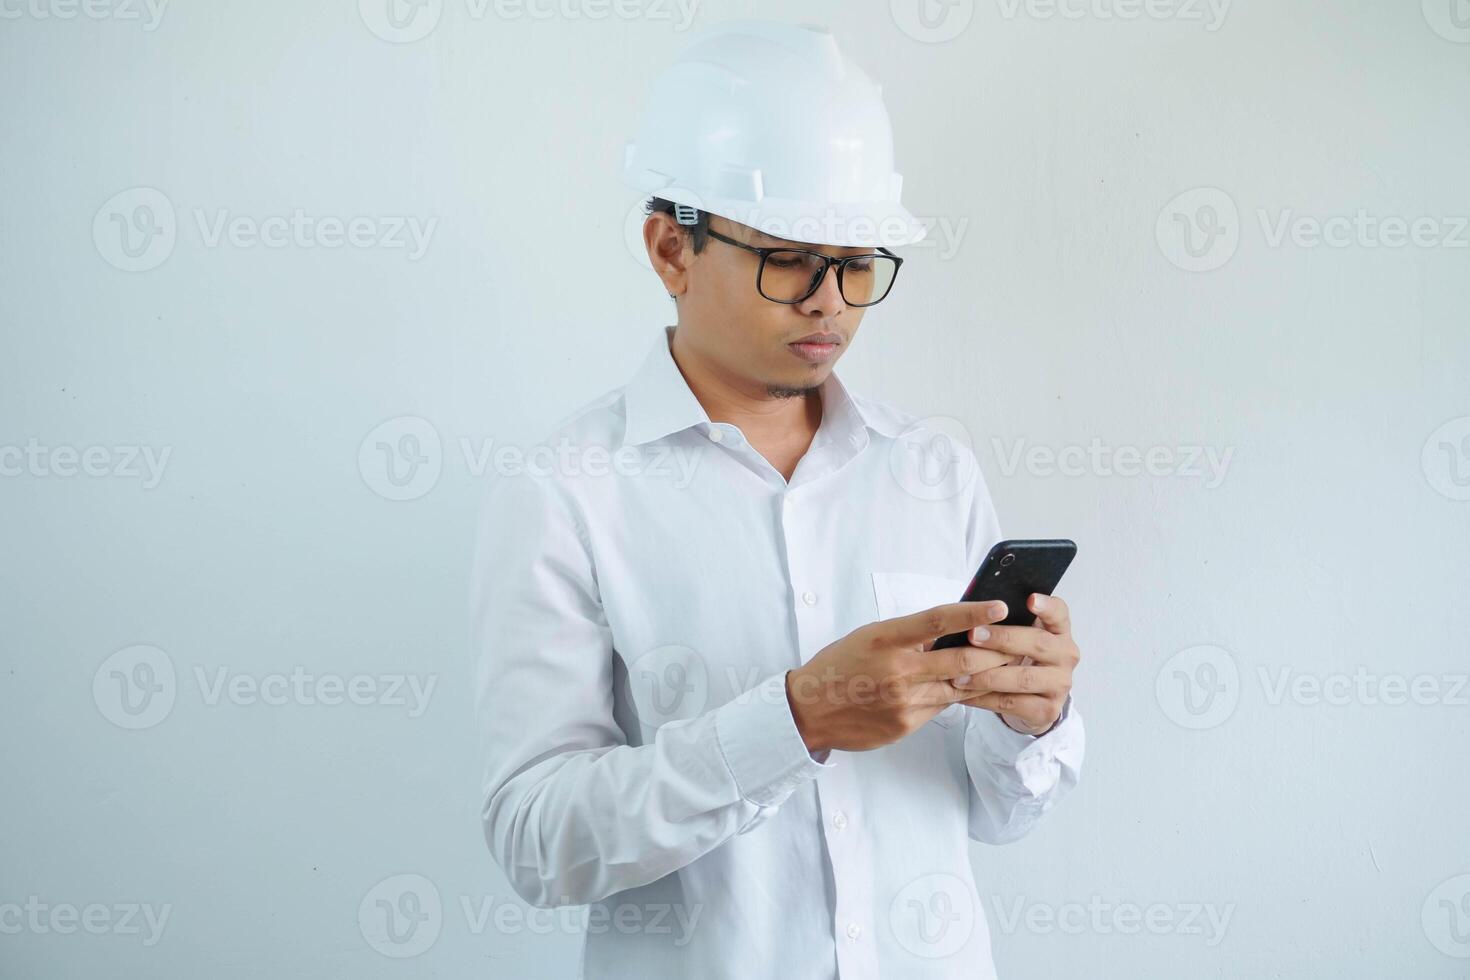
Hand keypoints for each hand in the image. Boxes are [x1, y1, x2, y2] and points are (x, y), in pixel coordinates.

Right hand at [786, 600, 1019, 752]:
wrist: (810, 710)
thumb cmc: (840, 666)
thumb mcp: (869, 637)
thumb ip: (908, 635)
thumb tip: (949, 629)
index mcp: (886, 638)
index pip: (938, 620)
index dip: (972, 612)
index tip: (998, 606)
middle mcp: (898, 669)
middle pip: (961, 658)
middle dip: (995, 651)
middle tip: (1017, 642)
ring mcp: (904, 700)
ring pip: (959, 685)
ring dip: (985, 675)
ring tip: (1006, 665)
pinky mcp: (907, 723)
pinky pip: (943, 706)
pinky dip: (959, 694)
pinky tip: (971, 687)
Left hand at [952, 593, 1078, 734]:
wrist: (1034, 696)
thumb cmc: (1019, 654)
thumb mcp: (1020, 634)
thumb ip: (1007, 620)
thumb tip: (974, 607)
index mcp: (1059, 630)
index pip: (1059, 613)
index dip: (1046, 606)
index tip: (1030, 599)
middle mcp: (1066, 655)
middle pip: (1037, 643)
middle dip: (1002, 639)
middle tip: (973, 635)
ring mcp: (1060, 684)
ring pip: (1023, 678)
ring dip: (987, 675)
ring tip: (959, 675)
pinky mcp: (1048, 709)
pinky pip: (1012, 703)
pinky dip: (985, 699)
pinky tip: (964, 695)